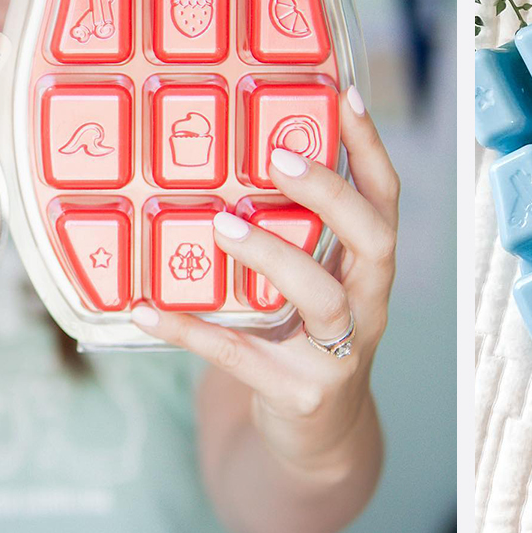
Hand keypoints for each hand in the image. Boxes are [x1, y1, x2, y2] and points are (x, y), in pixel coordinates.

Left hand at [133, 87, 397, 475]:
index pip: (386, 198)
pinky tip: (146, 307)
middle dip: (331, 194)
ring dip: (273, 256)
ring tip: (221, 226)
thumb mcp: (317, 281)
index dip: (371, 148)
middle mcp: (369, 306)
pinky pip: (243, 358)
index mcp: (372, 269)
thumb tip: (236, 146)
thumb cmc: (306, 337)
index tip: (344, 95)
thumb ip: (296, 231)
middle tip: (276, 158)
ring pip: (323, 298)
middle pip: (374, 241)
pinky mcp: (300, 394)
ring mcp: (340, 354)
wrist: (319, 438)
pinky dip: (193, 331)